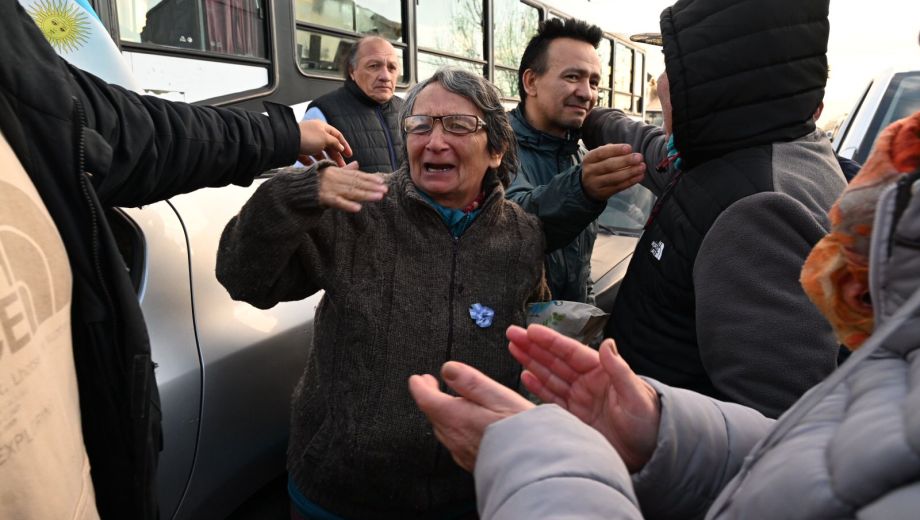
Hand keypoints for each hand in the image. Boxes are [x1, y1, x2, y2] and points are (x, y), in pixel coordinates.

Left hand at [298, 119, 352, 166]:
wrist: (287, 141)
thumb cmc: (307, 137)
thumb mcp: (325, 138)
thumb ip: (335, 143)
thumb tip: (340, 147)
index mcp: (322, 127)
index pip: (337, 135)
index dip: (344, 145)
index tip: (349, 155)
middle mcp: (315, 134)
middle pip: (329, 145)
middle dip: (336, 156)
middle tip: (342, 166)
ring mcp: (307, 142)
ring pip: (320, 153)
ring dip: (327, 160)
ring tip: (332, 168)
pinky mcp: (300, 150)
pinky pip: (309, 158)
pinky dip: (314, 163)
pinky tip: (319, 167)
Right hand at [317, 162, 387, 211]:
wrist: (298, 185)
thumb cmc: (316, 179)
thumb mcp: (331, 172)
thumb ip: (345, 170)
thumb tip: (357, 164)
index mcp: (339, 173)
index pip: (358, 176)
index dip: (370, 179)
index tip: (382, 182)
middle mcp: (337, 180)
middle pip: (358, 184)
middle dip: (372, 187)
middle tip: (385, 190)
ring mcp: (332, 189)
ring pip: (352, 192)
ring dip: (366, 195)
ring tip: (379, 197)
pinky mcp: (325, 198)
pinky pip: (338, 203)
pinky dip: (348, 205)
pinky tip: (358, 208)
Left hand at [409, 361, 534, 471]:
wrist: (534, 468)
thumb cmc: (521, 431)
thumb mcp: (498, 396)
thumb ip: (470, 382)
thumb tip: (448, 368)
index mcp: (456, 417)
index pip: (426, 399)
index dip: (419, 386)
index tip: (418, 378)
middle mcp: (455, 438)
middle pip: (433, 415)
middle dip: (430, 397)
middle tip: (431, 384)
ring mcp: (463, 453)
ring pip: (444, 430)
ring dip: (442, 414)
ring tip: (449, 402)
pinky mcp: (473, 464)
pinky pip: (456, 443)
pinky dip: (455, 429)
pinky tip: (467, 426)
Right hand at [507, 324, 659, 471]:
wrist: (649, 453)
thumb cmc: (649, 421)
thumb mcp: (635, 394)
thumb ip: (619, 370)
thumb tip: (607, 344)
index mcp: (601, 372)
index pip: (570, 351)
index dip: (549, 341)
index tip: (531, 330)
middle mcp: (587, 383)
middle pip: (555, 360)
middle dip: (533, 346)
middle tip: (512, 333)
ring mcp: (579, 399)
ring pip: (549, 376)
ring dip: (531, 362)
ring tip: (513, 349)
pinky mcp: (574, 417)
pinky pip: (551, 398)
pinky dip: (537, 387)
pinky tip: (525, 376)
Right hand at [581, 143, 644, 200]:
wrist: (587, 187)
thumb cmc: (598, 166)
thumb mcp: (598, 157)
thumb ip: (610, 151)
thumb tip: (627, 150)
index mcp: (588, 159)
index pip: (601, 153)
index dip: (615, 150)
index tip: (629, 148)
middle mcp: (590, 172)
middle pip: (608, 166)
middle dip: (625, 161)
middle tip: (639, 157)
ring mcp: (596, 184)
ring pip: (614, 178)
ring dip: (630, 172)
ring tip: (642, 167)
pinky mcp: (603, 193)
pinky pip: (619, 187)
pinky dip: (630, 181)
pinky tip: (640, 176)